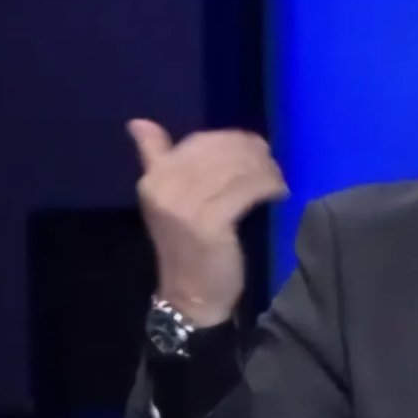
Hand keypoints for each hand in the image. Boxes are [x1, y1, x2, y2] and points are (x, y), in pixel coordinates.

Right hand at [128, 119, 288, 326]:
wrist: (189, 296)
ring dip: (265, 170)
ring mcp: (185, 207)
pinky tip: (279, 193)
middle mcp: (164, 188)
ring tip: (277, 180)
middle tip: (272, 163)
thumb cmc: (186, 247)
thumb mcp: (167, 199)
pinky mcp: (210, 224)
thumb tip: (138, 122)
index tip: (256, 148)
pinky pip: (248, 190)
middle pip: (220, 152)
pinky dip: (269, 187)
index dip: (232, 140)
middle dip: (253, 153)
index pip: (199, 142)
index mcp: (154, 179)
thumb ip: (155, 158)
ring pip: (236, 169)